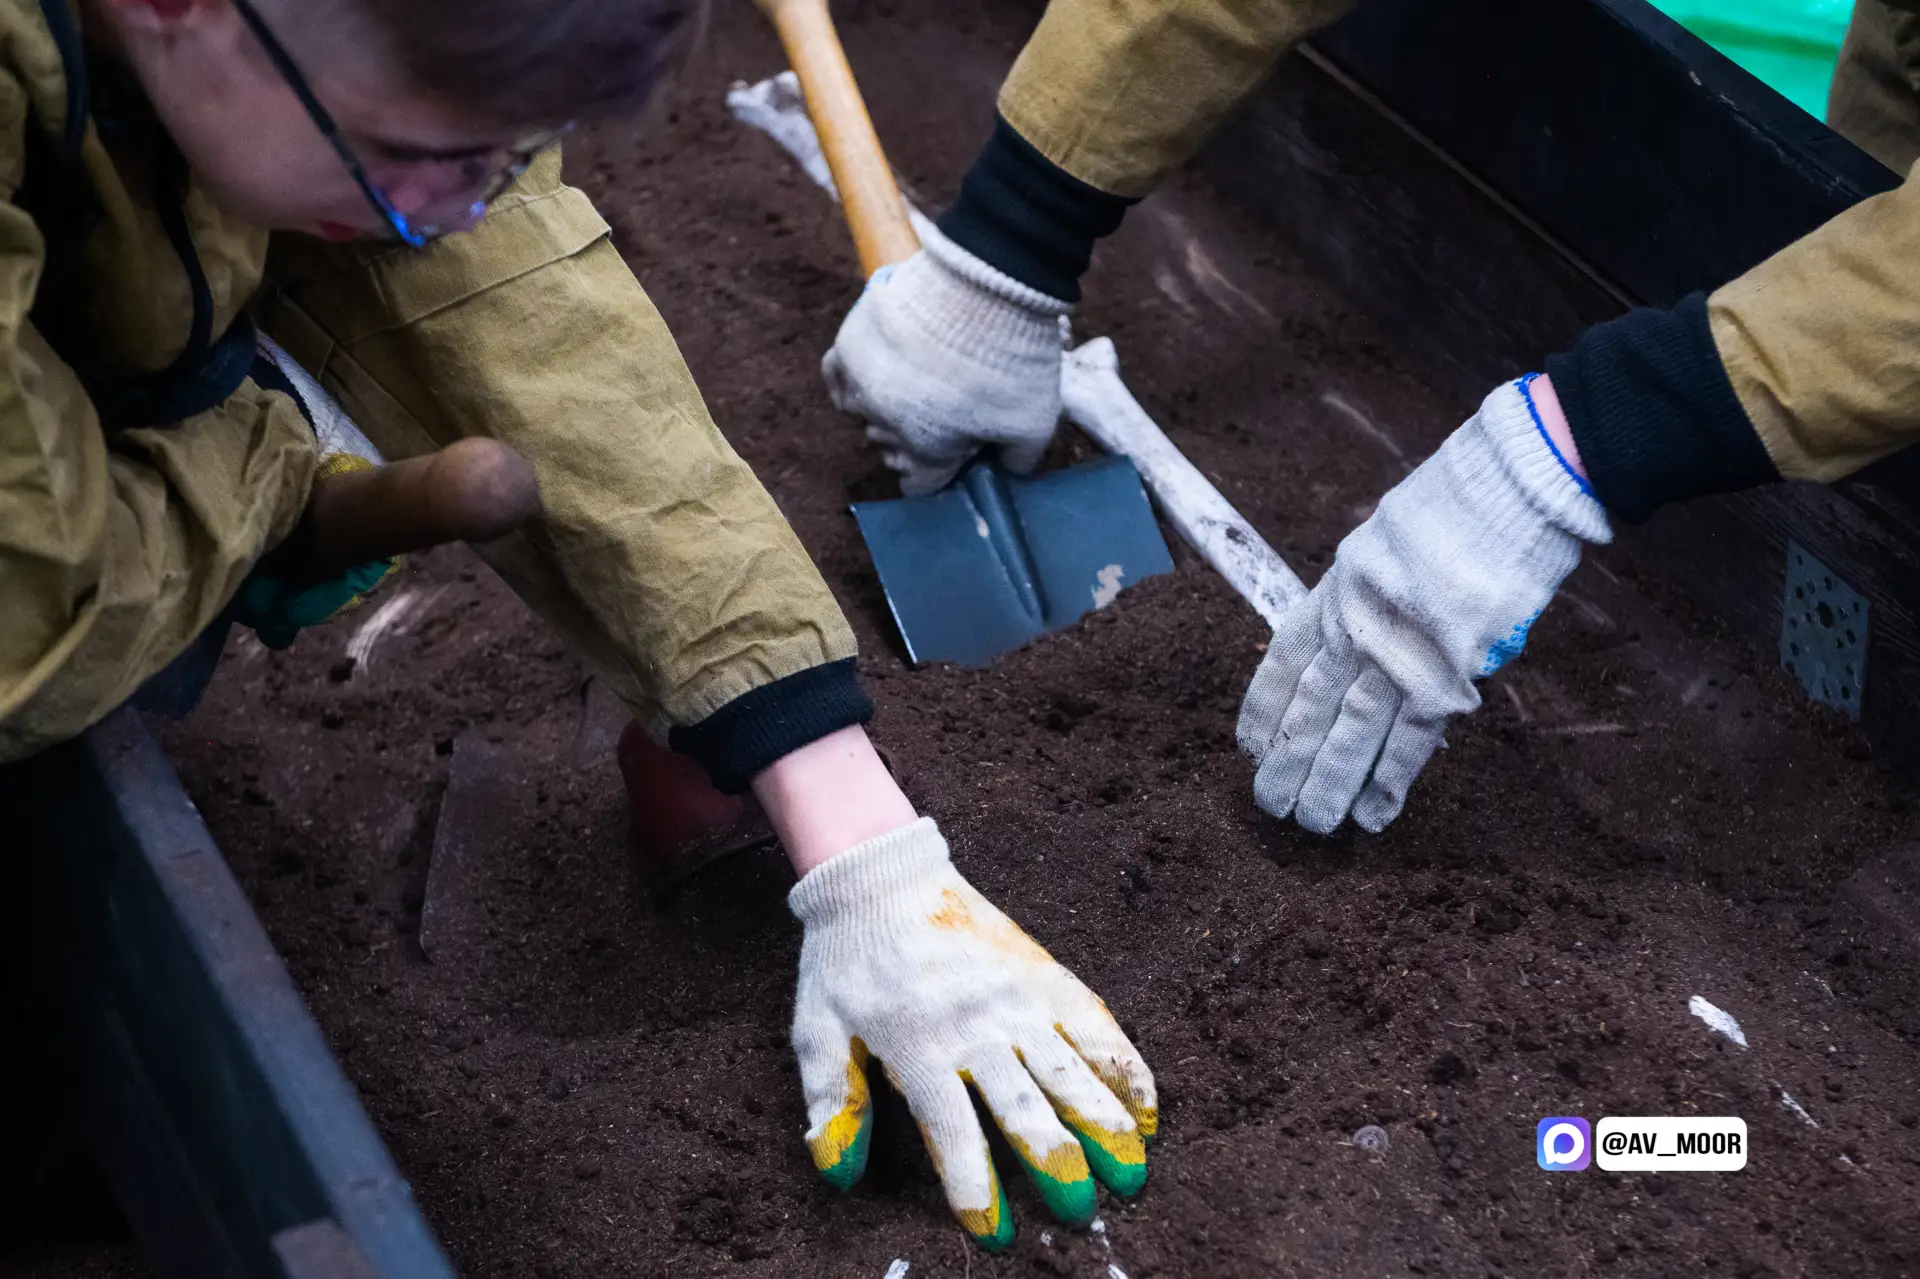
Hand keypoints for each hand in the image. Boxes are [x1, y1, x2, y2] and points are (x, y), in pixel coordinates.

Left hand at [787, 818, 1154, 1248]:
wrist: (883, 875)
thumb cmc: (847, 959)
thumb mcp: (817, 1028)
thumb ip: (832, 1101)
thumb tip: (840, 1174)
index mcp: (918, 1045)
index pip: (953, 1130)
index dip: (973, 1185)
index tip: (992, 1231)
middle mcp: (976, 1025)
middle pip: (1026, 1106)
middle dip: (1056, 1164)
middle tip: (1079, 1211)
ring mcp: (1016, 998)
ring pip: (1072, 1069)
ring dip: (1107, 1123)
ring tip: (1133, 1172)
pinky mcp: (1042, 973)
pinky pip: (1094, 1022)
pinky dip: (1125, 1065)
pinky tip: (1146, 1108)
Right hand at [822, 222, 1070, 494]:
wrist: (984, 284)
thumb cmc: (1012, 360)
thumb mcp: (1035, 422)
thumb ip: (1019, 459)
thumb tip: (1007, 471)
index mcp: (926, 450)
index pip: (918, 486)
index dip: (941, 470)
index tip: (959, 450)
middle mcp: (884, 425)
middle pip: (892, 448)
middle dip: (917, 436)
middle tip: (947, 405)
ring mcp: (861, 384)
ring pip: (863, 413)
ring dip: (885, 405)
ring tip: (914, 381)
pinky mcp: (848, 343)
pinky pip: (834, 375)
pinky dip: (849, 379)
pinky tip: (872, 371)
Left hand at [1238, 376, 1610, 832]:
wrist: (1506, 490)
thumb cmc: (1457, 508)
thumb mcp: (1387, 542)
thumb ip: (1368, 596)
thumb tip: (1362, 643)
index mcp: (1335, 590)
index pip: (1283, 662)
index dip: (1264, 710)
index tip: (1249, 747)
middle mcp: (1354, 626)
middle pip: (1309, 708)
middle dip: (1288, 762)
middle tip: (1271, 805)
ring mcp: (1397, 652)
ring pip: (1349, 734)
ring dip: (1329, 784)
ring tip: (1313, 824)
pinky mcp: (1446, 673)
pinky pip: (1409, 738)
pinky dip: (1390, 779)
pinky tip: (1372, 813)